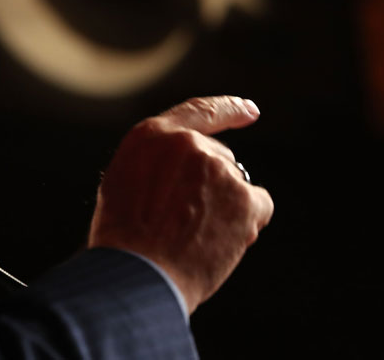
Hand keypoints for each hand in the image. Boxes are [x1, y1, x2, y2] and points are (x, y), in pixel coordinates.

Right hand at [88, 96, 273, 312]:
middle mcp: (188, 144)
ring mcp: (218, 169)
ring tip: (194, 238)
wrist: (138, 274)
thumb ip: (158, 164)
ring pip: (236, 185)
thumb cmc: (124, 238)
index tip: (249, 110)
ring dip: (225, 207)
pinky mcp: (244, 197)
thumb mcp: (125, 181)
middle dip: (213, 186)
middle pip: (220, 158)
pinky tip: (220, 242)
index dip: (229, 109)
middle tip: (187, 222)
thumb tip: (186, 171)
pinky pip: (258, 206)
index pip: (200, 111)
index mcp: (152, 136)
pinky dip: (247, 223)